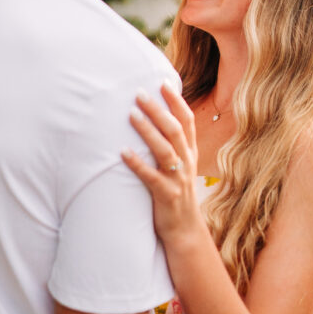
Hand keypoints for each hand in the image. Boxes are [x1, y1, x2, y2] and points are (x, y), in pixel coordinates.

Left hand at [122, 82, 203, 246]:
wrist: (185, 231)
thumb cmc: (176, 194)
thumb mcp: (179, 167)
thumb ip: (171, 146)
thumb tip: (154, 120)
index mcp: (190, 153)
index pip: (186, 121)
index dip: (176, 101)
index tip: (162, 82)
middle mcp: (186, 163)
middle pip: (175, 130)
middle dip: (157, 110)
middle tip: (139, 93)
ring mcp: (178, 179)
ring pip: (165, 150)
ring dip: (148, 131)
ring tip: (131, 114)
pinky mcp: (167, 196)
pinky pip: (151, 177)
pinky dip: (137, 164)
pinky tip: (122, 152)